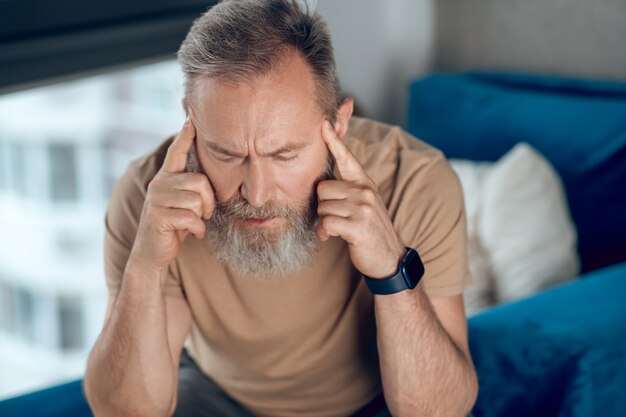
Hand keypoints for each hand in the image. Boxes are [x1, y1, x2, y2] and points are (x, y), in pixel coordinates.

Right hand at [128, 113, 214, 274]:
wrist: (153, 254)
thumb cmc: (174, 227)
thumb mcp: (183, 204)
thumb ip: (190, 188)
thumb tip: (207, 177)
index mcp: (166, 178)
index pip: (176, 152)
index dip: (185, 136)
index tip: (191, 117)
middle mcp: (159, 184)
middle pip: (200, 181)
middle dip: (209, 201)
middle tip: (204, 214)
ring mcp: (157, 199)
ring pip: (197, 200)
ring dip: (202, 217)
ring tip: (194, 223)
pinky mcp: (158, 216)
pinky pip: (192, 218)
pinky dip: (198, 230)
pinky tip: (191, 234)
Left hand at [316, 120, 405, 278]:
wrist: (390, 259)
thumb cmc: (370, 231)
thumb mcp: (364, 205)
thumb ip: (348, 191)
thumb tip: (322, 186)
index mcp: (365, 183)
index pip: (347, 157)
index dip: (334, 141)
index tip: (323, 123)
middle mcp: (365, 191)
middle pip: (323, 188)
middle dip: (323, 206)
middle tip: (334, 218)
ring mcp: (363, 208)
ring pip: (322, 206)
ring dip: (323, 221)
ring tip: (335, 229)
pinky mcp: (358, 226)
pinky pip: (326, 222)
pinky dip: (324, 232)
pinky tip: (330, 237)